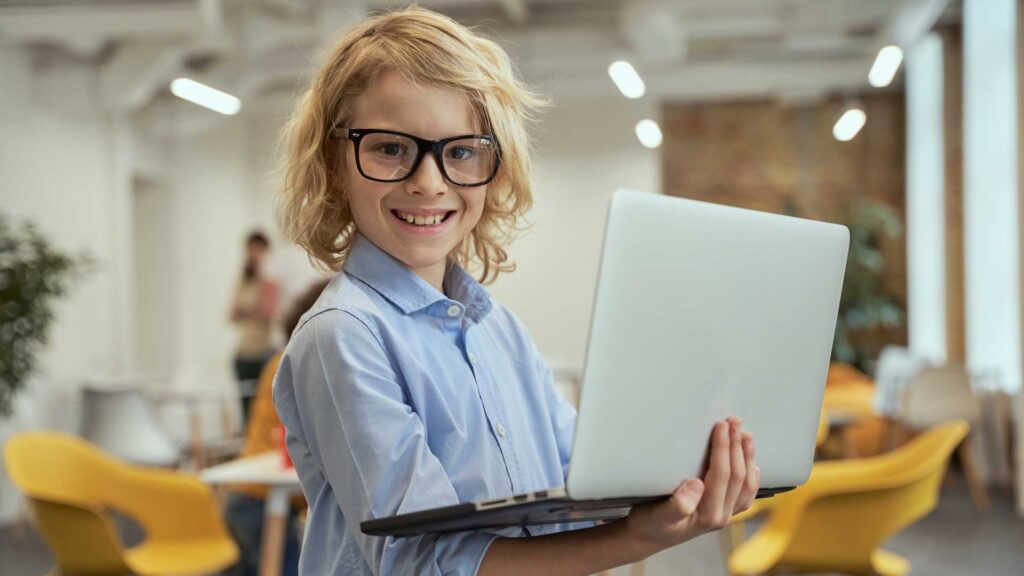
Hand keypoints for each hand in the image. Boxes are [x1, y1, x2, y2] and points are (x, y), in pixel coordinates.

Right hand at [625, 417, 759, 552]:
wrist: (648, 537)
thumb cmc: (650, 523)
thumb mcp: (656, 515)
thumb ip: (677, 505)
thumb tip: (696, 485)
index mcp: (708, 514)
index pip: (721, 475)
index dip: (723, 448)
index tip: (721, 426)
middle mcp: (721, 516)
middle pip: (737, 476)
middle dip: (737, 446)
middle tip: (734, 421)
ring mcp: (725, 515)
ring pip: (747, 484)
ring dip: (747, 457)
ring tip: (746, 435)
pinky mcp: (724, 511)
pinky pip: (746, 494)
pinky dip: (752, 475)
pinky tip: (751, 463)